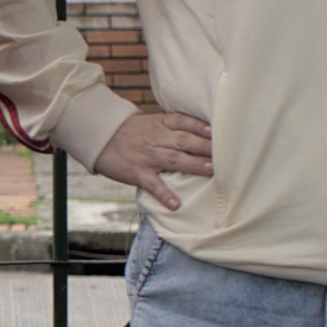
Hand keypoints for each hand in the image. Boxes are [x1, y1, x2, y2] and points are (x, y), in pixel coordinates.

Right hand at [88, 106, 215, 212]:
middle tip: (225, 153)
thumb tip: (204, 131)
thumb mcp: (153, 122)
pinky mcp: (136, 173)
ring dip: (193, 164)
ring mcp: (147, 156)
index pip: (183, 122)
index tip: (217, 131)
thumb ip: (174, 127)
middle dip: (204, 146)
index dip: (200, 126)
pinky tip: (176, 204)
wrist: (101, 138)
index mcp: (161, 125)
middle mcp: (156, 139)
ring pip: (173, 159)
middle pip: (184, 141)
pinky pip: (152, 184)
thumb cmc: (133, 132)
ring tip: (210, 171)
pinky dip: (164, 194)